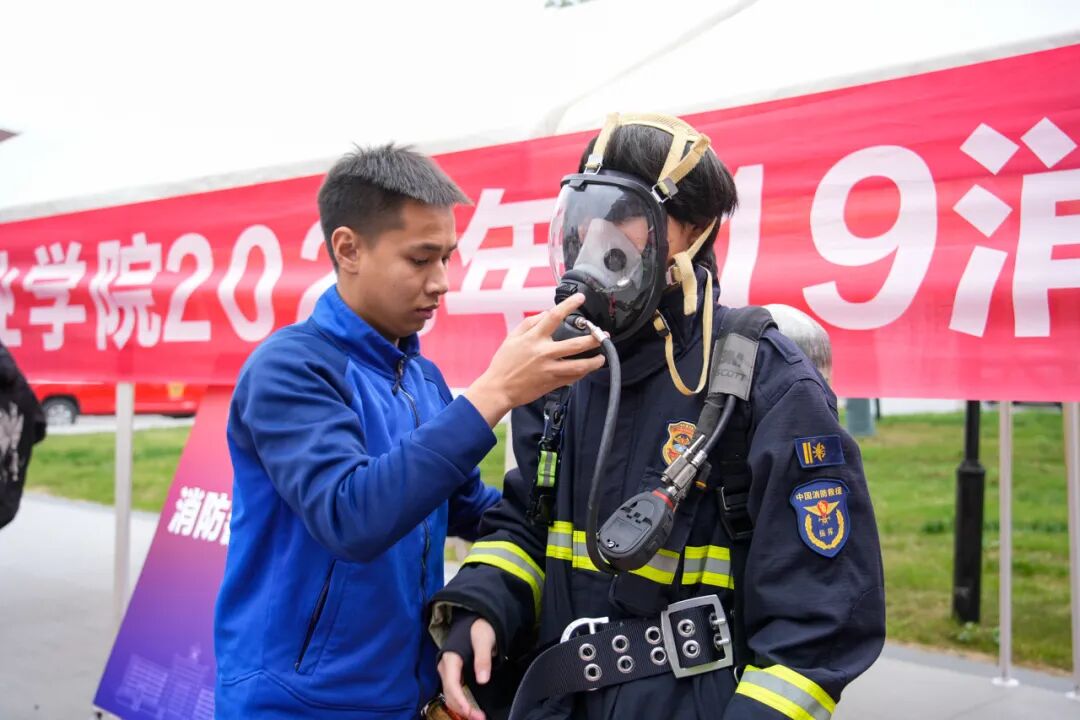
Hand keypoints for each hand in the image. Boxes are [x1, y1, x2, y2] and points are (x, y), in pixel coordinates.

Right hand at [437, 617, 496, 719]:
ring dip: (462, 708)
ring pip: (450, 694)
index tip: (470, 712)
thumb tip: (483, 680)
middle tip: (480, 718)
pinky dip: (461, 702)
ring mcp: (448, 671)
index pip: (451, 684)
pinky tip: (471, 709)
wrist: (475, 619)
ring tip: (478, 716)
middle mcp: (445, 666)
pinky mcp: (453, 674)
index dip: (459, 700)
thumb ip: (483, 659)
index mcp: (451, 657)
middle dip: (462, 708)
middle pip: (450, 693)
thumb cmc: (479, 627)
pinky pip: (454, 691)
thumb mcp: (484, 639)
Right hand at [464, 293, 604, 425]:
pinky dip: (582, 373)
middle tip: (603, 335)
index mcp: (534, 338)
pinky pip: (572, 378)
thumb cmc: (504, 363)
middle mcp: (544, 353)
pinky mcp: (552, 383)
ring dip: (594, 361)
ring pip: (579, 365)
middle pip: (575, 344)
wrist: (499, 389)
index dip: (569, 305)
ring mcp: (550, 369)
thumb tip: (546, 312)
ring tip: (602, 357)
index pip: (554, 316)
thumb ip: (530, 322)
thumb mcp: (512, 337)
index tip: (581, 298)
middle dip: (594, 338)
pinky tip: (587, 369)